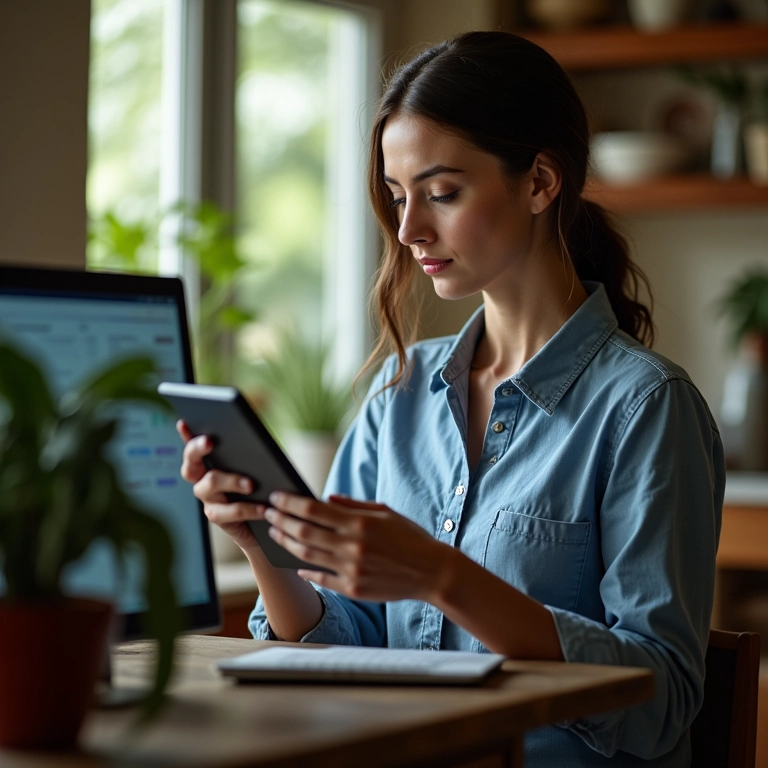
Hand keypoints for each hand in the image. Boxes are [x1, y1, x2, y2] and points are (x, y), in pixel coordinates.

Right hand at [177, 420, 264, 552]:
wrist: (265, 524)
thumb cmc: (262, 489)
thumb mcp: (257, 469)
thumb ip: (250, 455)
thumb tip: (252, 438)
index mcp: (209, 465)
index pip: (193, 448)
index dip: (185, 435)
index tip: (184, 422)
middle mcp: (202, 481)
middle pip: (190, 464)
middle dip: (198, 448)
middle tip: (211, 441)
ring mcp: (208, 500)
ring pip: (210, 483)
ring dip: (232, 481)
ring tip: (251, 484)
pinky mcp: (218, 518)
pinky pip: (229, 511)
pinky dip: (248, 508)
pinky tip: (263, 508)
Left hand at [264, 492, 451, 601]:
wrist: (432, 572)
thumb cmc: (410, 538)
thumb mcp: (385, 513)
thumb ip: (354, 506)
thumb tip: (326, 499)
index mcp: (359, 523)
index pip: (314, 509)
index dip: (291, 502)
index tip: (276, 496)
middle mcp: (352, 546)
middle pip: (305, 532)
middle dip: (282, 520)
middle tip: (268, 513)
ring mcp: (351, 569)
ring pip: (308, 555)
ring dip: (287, 543)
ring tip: (275, 534)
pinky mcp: (353, 588)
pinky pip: (322, 578)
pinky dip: (306, 570)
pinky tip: (296, 562)